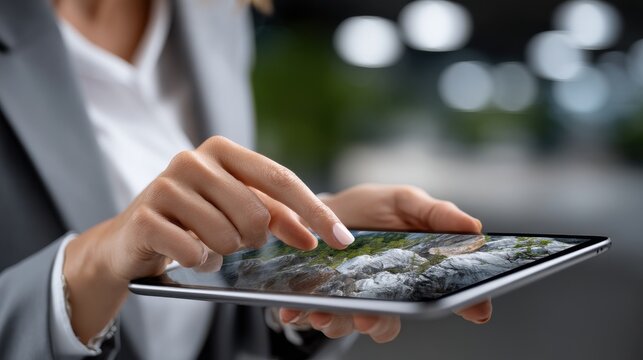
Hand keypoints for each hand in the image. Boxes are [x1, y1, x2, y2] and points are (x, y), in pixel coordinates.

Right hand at [64, 136, 353, 341]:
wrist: (133, 238)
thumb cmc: (194, 220)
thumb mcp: (238, 211)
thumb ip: (278, 217)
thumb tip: (313, 235)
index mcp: (223, 150)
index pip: (281, 179)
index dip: (315, 211)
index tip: (342, 239)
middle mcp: (194, 159)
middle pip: (257, 213)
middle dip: (254, 238)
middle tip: (237, 240)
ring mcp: (167, 184)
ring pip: (227, 236)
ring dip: (223, 252)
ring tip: (206, 244)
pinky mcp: (146, 215)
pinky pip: (194, 252)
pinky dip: (199, 262)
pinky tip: (187, 255)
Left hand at [280, 184, 491, 342]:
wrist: (318, 209)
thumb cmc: (367, 208)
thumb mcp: (403, 201)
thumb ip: (435, 214)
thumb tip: (474, 227)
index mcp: (408, 276)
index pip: (438, 296)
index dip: (463, 306)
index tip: (474, 310)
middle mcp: (380, 296)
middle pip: (389, 322)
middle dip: (378, 322)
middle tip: (369, 316)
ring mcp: (347, 301)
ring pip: (346, 325)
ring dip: (335, 322)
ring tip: (323, 311)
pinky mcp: (315, 301)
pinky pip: (309, 316)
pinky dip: (300, 315)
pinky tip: (292, 310)